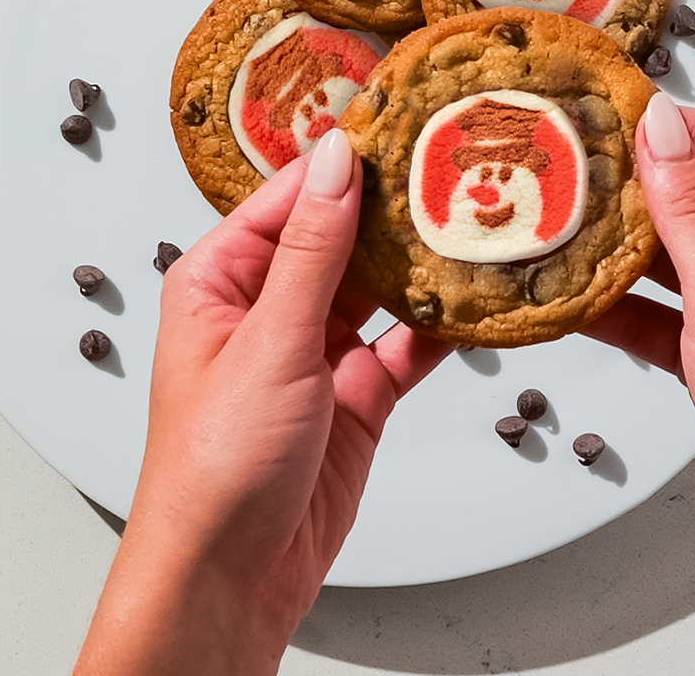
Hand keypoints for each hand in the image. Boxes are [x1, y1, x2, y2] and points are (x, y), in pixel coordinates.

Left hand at [75, 131, 452, 675]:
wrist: (231, 574)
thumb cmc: (214, 466)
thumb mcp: (269, 341)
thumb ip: (313, 251)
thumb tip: (336, 161)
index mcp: (219, 280)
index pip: (290, 197)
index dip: (346, 161)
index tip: (403, 121)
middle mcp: (265, 308)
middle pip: (340, 236)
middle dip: (394, 207)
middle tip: (458, 162)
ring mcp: (314, 352)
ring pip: (379, 286)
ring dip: (422, 262)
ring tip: (480, 215)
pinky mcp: (355, 396)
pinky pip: (405, 344)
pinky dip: (440, 324)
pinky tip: (477, 296)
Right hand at [587, 93, 694, 674]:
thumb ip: (690, 212)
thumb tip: (663, 127)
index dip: (651, 128)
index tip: (586, 116)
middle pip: (687, 192)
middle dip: (622, 186)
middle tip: (551, 173)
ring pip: (668, 250)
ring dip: (613, 248)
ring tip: (548, 229)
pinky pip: (660, 305)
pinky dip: (619, 305)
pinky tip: (570, 300)